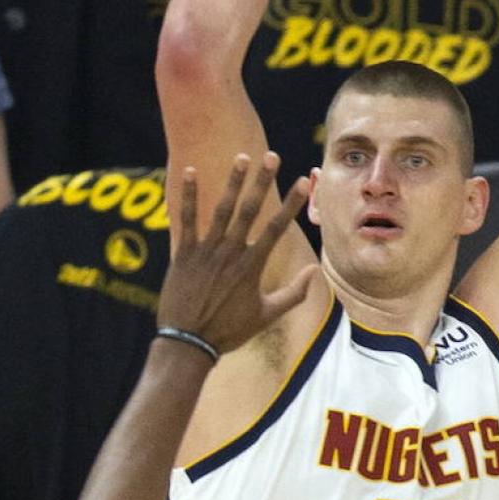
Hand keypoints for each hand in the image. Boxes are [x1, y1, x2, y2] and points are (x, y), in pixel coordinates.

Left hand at [158, 153, 319, 355]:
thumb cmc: (229, 331)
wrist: (189, 343)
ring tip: (242, 158)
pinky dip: (188, 196)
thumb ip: (294, 294)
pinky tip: (190, 172)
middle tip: (271, 156)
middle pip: (250, 211)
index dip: (292, 202)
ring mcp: (206, 252)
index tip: (303, 180)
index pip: (277, 227)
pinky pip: (186, 220)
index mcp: (252, 266)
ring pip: (221, 210)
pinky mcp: (183, 255)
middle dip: (262, 181)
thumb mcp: (267, 315)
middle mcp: (231, 254)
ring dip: (232, 182)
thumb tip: (315, 272)